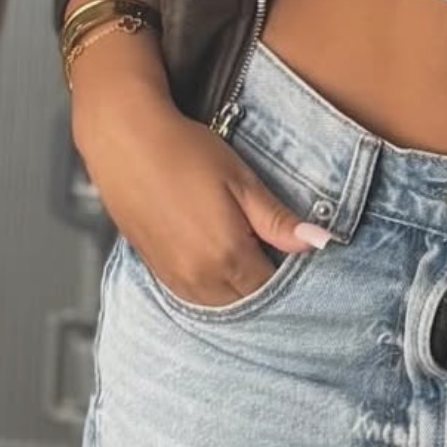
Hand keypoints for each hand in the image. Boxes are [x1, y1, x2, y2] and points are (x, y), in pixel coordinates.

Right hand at [75, 73, 328, 307]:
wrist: (126, 142)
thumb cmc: (186, 153)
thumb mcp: (241, 180)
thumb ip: (278, 220)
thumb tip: (320, 242)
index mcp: (227, 255)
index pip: (273, 287)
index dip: (289, 272)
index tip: (294, 250)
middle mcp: (200, 278)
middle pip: (247, 301)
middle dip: (265, 282)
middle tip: (271, 248)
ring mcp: (175, 279)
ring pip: (221, 304)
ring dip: (238, 288)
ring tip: (244, 250)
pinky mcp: (157, 272)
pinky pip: (194, 297)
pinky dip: (212, 287)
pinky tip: (216, 257)